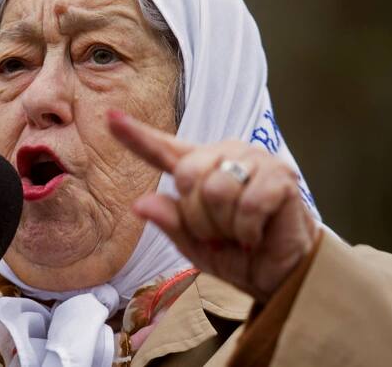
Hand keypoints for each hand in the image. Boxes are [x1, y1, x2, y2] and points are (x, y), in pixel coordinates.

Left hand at [108, 110, 318, 302]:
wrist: (280, 274)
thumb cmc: (236, 254)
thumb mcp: (192, 245)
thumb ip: (169, 221)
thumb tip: (140, 204)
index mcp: (199, 168)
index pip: (162, 149)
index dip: (135, 135)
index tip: (109, 117)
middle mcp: (225, 155)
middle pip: (187, 176)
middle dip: (198, 217)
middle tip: (218, 234)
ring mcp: (255, 160)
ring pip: (216, 191)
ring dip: (225, 226)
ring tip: (239, 233)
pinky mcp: (281, 175)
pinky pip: (248, 204)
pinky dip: (247, 230)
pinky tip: (256, 233)